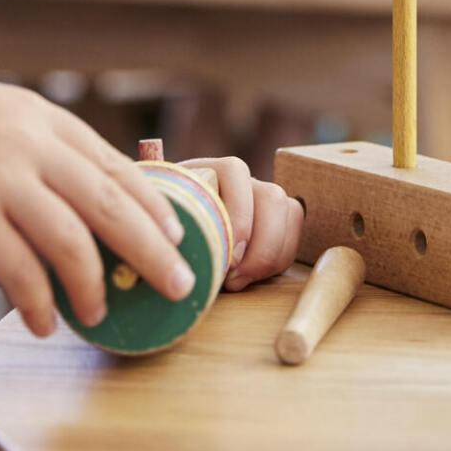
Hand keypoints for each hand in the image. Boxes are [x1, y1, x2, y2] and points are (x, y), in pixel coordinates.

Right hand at [0, 75, 193, 336]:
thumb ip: (28, 144)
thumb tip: (73, 194)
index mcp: (37, 117)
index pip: (115, 164)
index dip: (154, 204)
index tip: (179, 234)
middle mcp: (28, 144)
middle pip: (113, 204)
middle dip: (155, 249)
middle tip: (181, 284)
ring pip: (74, 242)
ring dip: (94, 288)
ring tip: (98, 316)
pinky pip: (22, 272)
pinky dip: (39, 303)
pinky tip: (42, 323)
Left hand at [171, 155, 303, 290]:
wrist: (173, 243)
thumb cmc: (163, 233)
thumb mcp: (157, 223)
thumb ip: (165, 225)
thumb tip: (169, 248)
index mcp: (210, 171)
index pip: (235, 171)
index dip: (238, 212)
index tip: (228, 254)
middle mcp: (242, 181)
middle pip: (271, 196)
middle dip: (260, 243)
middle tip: (234, 274)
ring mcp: (262, 200)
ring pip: (290, 213)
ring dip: (270, 255)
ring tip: (239, 280)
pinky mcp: (276, 224)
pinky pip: (293, 236)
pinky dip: (277, 261)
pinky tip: (250, 277)